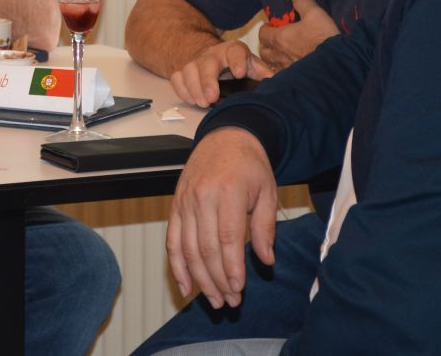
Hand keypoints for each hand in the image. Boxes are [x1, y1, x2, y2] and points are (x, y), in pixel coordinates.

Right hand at [166, 127, 277, 308]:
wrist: (226, 138)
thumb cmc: (249, 165)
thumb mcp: (267, 192)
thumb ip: (265, 227)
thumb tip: (266, 260)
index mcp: (228, 192)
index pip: (227, 239)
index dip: (231, 268)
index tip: (238, 289)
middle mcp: (202, 197)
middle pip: (205, 248)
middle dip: (217, 280)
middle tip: (229, 302)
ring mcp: (185, 201)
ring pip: (187, 248)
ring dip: (199, 278)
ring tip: (213, 300)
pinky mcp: (175, 205)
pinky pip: (172, 239)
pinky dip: (176, 265)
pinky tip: (185, 286)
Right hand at [170, 40, 272, 107]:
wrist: (215, 59)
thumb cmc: (238, 66)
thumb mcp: (254, 67)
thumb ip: (264, 75)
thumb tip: (278, 86)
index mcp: (233, 50)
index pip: (235, 51)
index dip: (237, 61)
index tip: (240, 73)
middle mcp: (213, 54)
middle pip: (207, 63)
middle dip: (208, 80)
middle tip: (212, 98)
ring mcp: (196, 62)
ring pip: (188, 69)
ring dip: (193, 87)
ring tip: (202, 103)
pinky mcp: (184, 71)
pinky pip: (177, 78)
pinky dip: (182, 90)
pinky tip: (191, 100)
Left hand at [257, 0, 339, 69]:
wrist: (337, 65)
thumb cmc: (324, 38)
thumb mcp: (316, 14)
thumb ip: (303, 2)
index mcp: (279, 38)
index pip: (262, 33)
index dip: (268, 29)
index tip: (276, 27)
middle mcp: (279, 55)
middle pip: (264, 51)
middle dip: (268, 45)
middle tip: (279, 41)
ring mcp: (286, 69)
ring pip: (272, 65)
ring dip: (275, 59)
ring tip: (285, 55)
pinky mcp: (295, 80)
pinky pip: (282, 77)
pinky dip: (284, 73)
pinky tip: (294, 70)